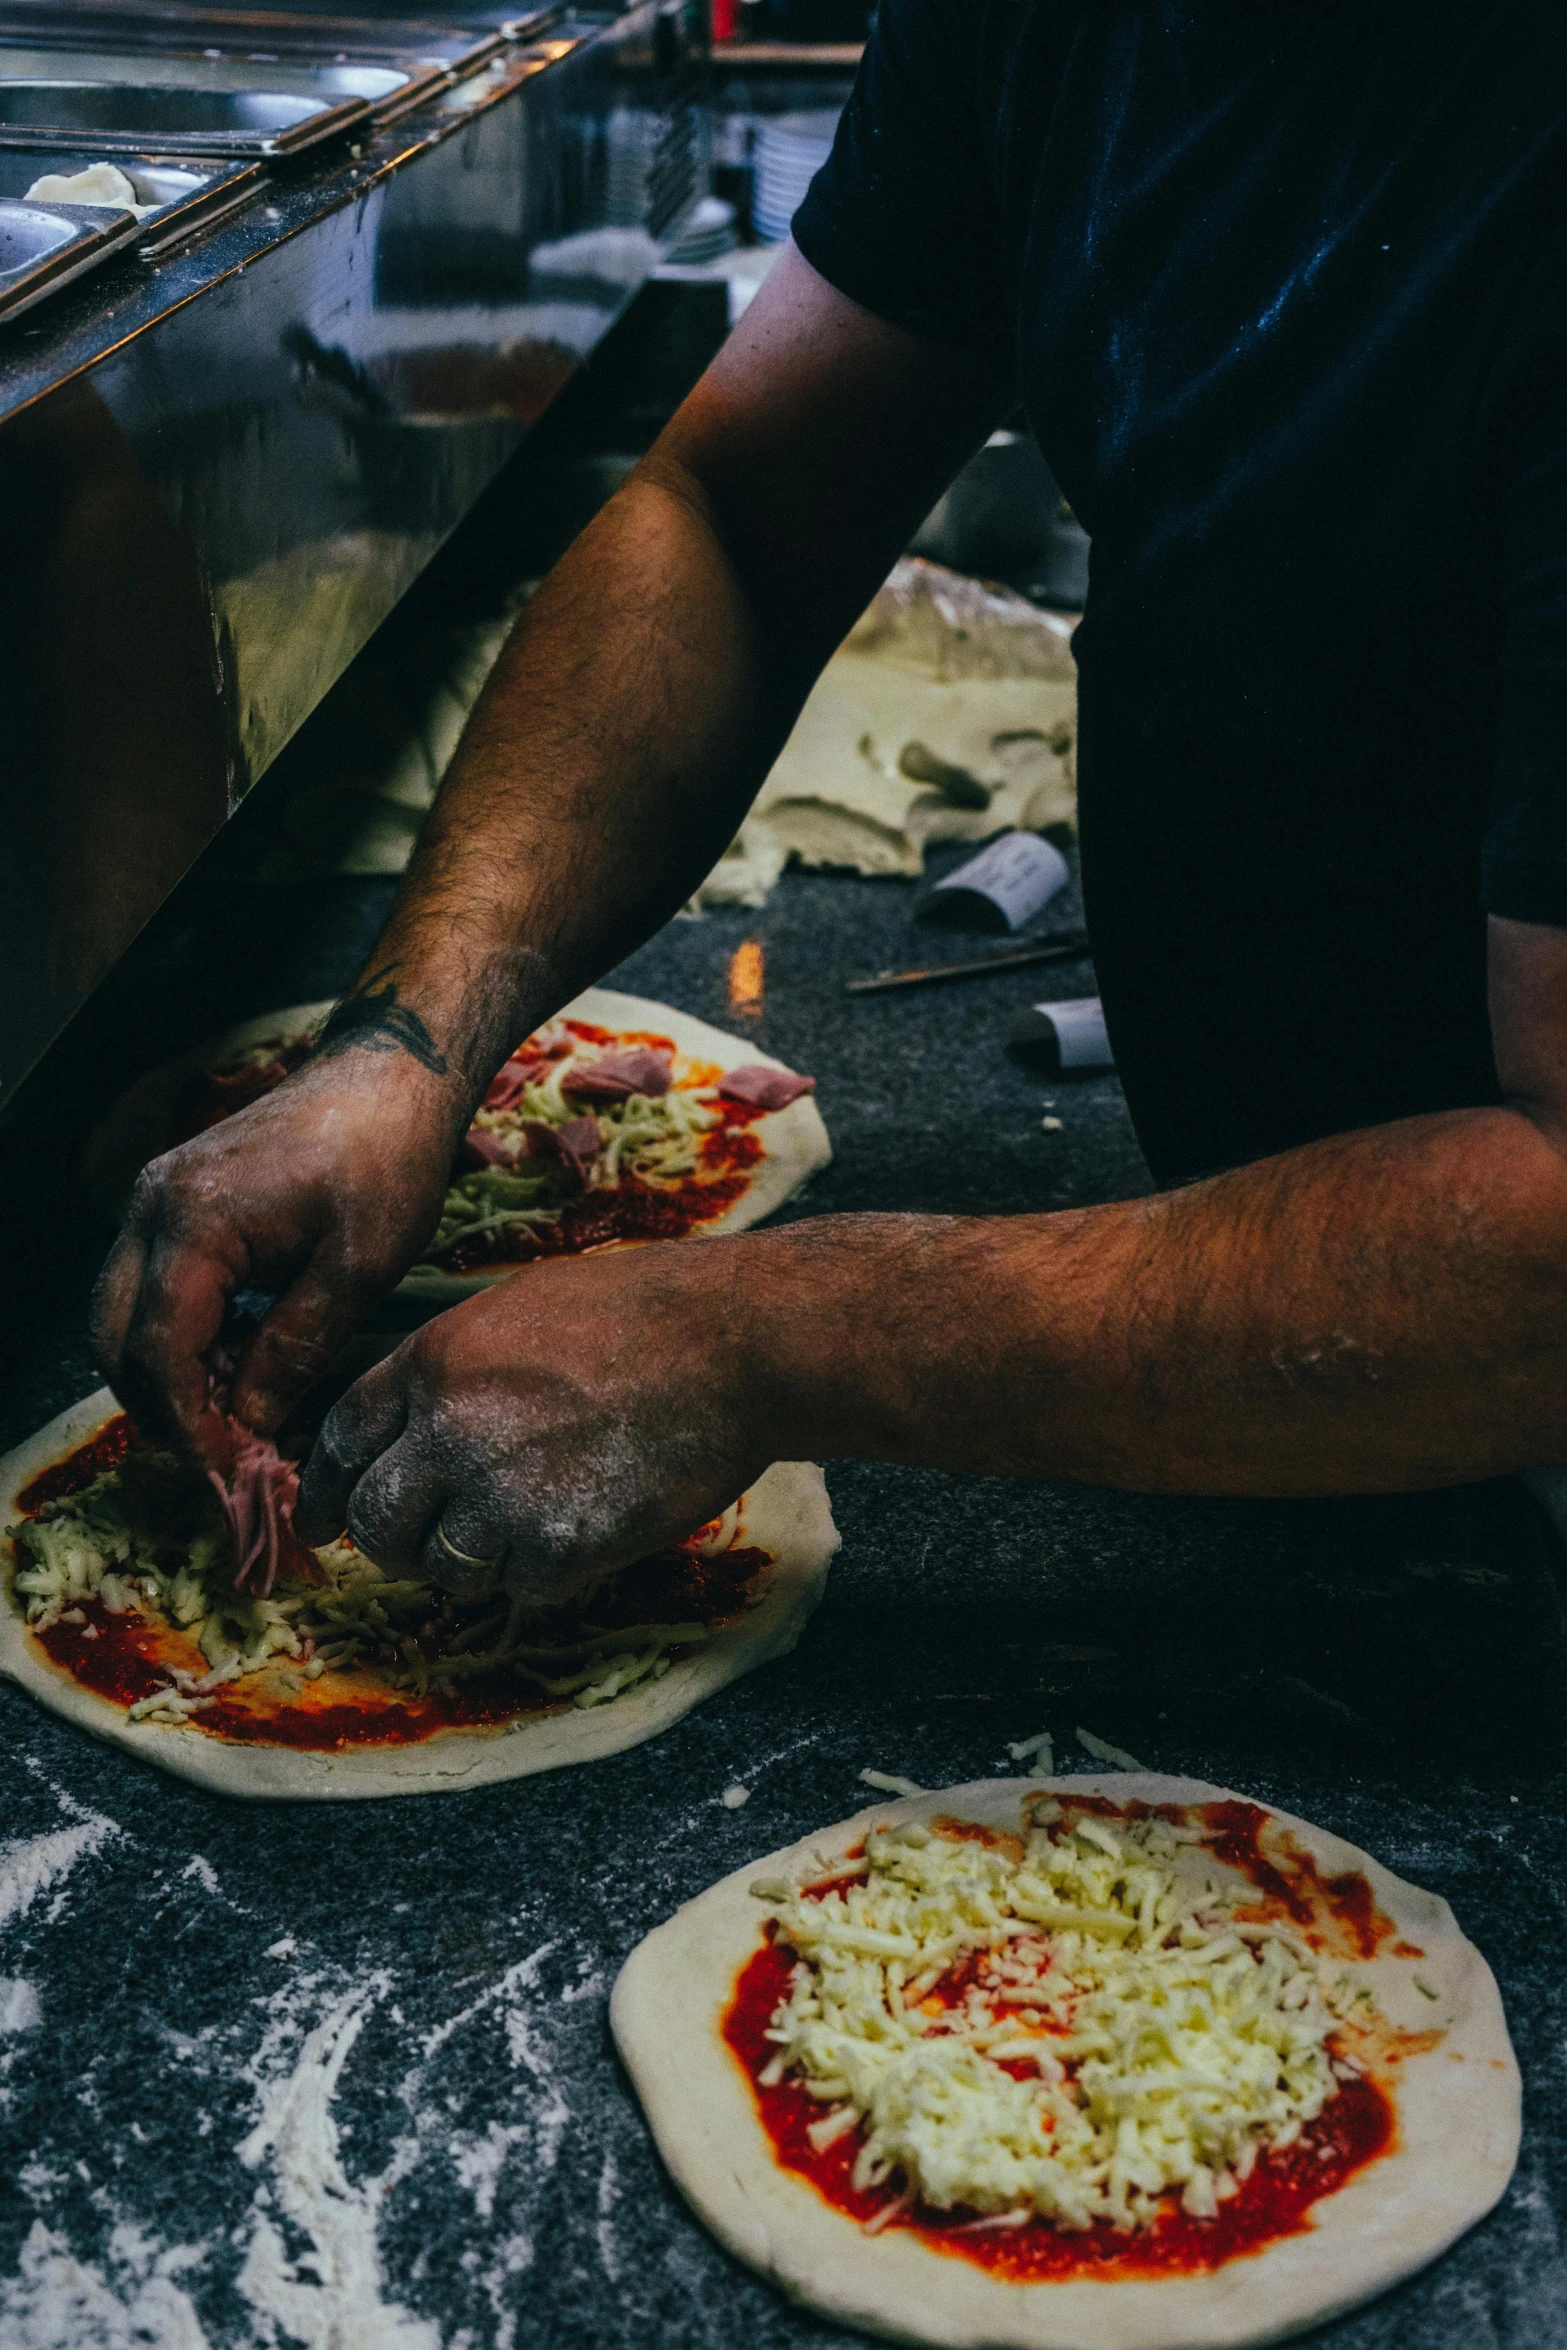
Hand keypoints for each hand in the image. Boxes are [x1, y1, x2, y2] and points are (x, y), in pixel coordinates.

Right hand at [91, 1057, 463, 1458]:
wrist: (389, 1076)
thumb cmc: (386, 1160)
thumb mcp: (358, 1268)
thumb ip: (296, 1349)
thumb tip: (250, 1423)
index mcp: (194, 1221)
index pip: (158, 1350)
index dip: (187, 1422)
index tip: (228, 1470)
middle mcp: (153, 1208)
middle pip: (115, 1338)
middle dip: (162, 1406)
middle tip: (226, 1453)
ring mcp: (155, 1201)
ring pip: (122, 1315)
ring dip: (167, 1373)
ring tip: (239, 1411)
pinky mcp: (174, 1202)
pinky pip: (149, 1287)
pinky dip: (180, 1335)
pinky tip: (240, 1359)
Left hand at [293, 1239, 772, 1603]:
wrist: (734, 1345)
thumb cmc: (643, 1312)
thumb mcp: (521, 1308)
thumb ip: (456, 1368)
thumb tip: (414, 1426)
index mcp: (434, 1362)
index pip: (341, 1441)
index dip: (328, 1486)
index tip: (328, 1518)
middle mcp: (451, 1430)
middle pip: (378, 1520)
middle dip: (394, 1543)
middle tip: (424, 1548)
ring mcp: (502, 1494)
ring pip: (446, 1568)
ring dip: (479, 1561)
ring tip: (535, 1525)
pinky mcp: (560, 1546)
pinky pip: (521, 1588)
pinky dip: (548, 1572)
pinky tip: (587, 1526)